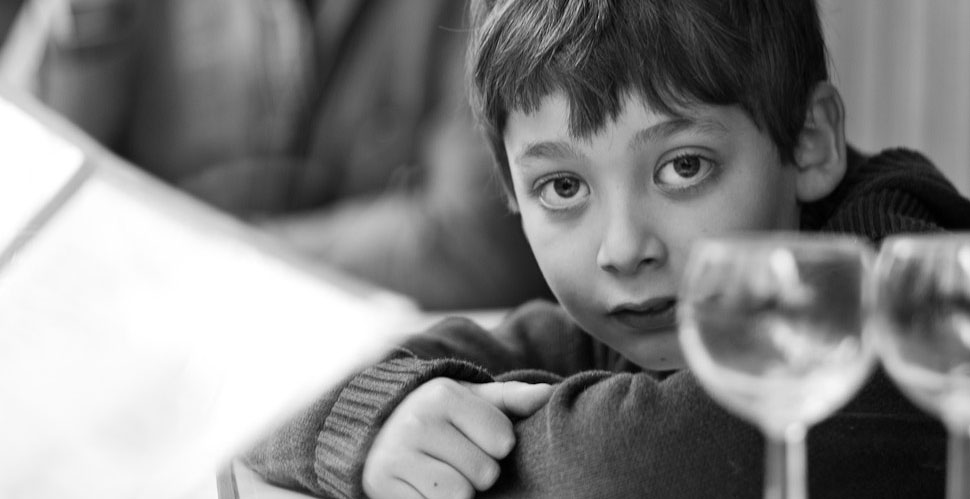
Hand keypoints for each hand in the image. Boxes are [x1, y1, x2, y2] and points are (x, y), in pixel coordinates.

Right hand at [362, 378, 552, 498]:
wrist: (376, 429)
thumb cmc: (439, 416)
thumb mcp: (473, 401)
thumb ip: (512, 399)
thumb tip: (548, 395)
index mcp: (443, 395)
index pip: (503, 441)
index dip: (498, 445)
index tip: (477, 437)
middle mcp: (416, 422)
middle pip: (484, 472)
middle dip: (478, 471)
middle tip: (457, 458)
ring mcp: (396, 455)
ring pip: (460, 495)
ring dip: (459, 491)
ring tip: (443, 473)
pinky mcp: (382, 484)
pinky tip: (425, 486)